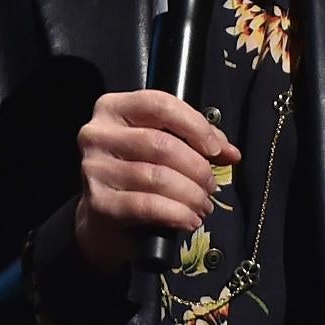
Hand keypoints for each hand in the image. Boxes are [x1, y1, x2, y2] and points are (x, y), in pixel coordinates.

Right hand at [73, 90, 240, 273]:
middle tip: (211, 185)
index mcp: (113, 108)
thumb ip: (194, 139)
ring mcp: (94, 169)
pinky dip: (177, 214)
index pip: (159, 105)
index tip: (216, 149)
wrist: (102, 215)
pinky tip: (189, 219)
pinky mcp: (98, 202)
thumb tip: (230, 152)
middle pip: (161, 144)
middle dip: (196, 167)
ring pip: (156, 177)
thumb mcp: (162, 144)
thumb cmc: (135, 170)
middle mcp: (97, 134)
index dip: (194, 126)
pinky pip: (147, 206)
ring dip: (190, 194)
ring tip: (203, 205)